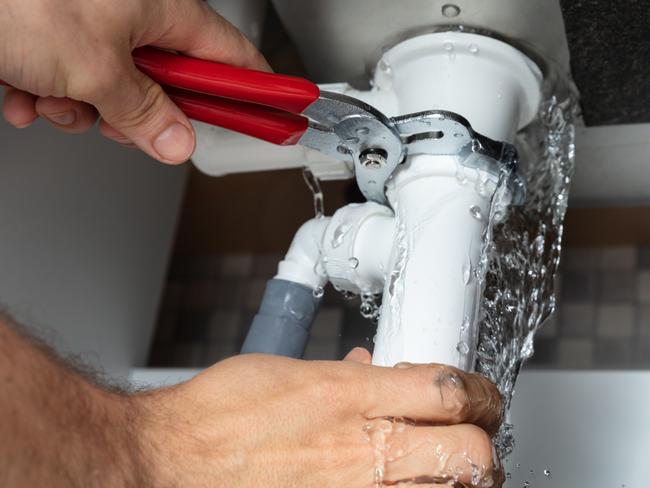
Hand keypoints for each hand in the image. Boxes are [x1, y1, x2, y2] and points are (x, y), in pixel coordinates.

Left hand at [0, 0, 268, 162]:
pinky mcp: (57, 36)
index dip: (255, 91)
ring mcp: (93, 24)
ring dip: (83, 108)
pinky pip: (72, 82)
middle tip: (124, 122)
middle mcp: (132, 13)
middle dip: (141, 114)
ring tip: (53, 96)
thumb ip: (144, 114)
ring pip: (115, 91)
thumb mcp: (94, 68)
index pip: (232, 59)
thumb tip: (177, 142)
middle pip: (169, 83)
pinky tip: (23, 89)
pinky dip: (49, 95)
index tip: (276, 114)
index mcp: (162, 7)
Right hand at [136, 350, 503, 486]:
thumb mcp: (291, 373)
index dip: (478, 392)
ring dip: (458, 477)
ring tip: (443, 466)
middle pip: (470, 451)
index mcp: (350, 396)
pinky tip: (402, 484)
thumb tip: (376, 372)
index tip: (476, 395)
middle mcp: (361, 450)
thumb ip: (346, 376)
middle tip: (472, 433)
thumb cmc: (221, 414)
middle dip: (481, 440)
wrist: (173, 461)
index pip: (449, 391)